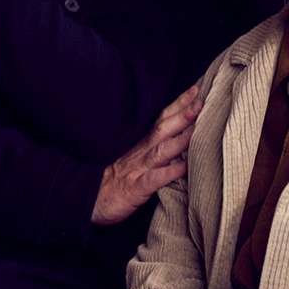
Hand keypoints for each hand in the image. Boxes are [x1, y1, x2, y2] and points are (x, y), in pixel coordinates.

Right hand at [91, 85, 201, 225]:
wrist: (87, 199)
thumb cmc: (114, 180)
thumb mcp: (133, 159)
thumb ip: (154, 147)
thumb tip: (180, 136)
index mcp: (141, 144)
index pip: (162, 119)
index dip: (178, 104)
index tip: (195, 90)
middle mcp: (141, 152)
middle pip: (163, 128)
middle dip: (183, 114)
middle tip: (200, 101)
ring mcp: (138, 169)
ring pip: (161, 150)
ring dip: (180, 138)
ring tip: (197, 128)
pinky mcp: (135, 188)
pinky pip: (154, 179)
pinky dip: (168, 172)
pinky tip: (183, 167)